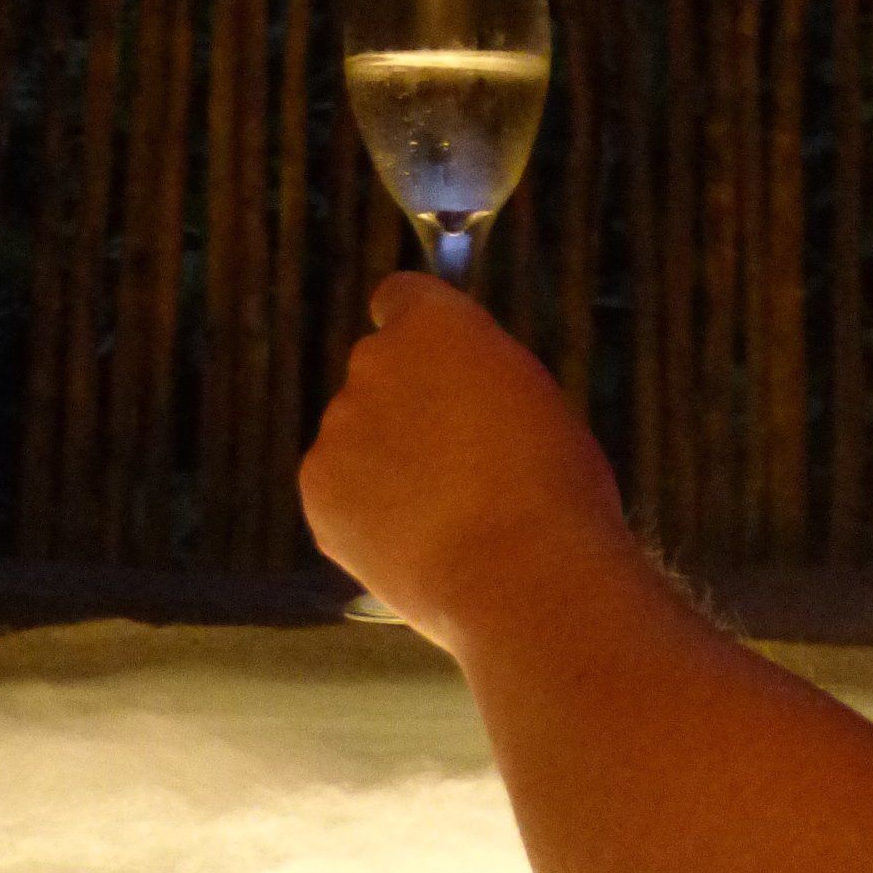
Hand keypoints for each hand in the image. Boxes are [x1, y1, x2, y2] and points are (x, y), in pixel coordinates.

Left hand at [299, 270, 633, 651]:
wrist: (524, 574)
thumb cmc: (555, 485)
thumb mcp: (533, 397)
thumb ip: (478, 377)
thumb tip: (458, 392)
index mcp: (434, 324)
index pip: (401, 298)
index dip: (417, 333)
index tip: (436, 366)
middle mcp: (374, 361)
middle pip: (379, 372)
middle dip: (404, 404)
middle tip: (454, 461)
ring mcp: (339, 427)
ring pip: (357, 436)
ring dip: (384, 462)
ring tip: (443, 517)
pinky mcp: (317, 490)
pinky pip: (338, 491)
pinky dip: (364, 513)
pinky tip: (413, 543)